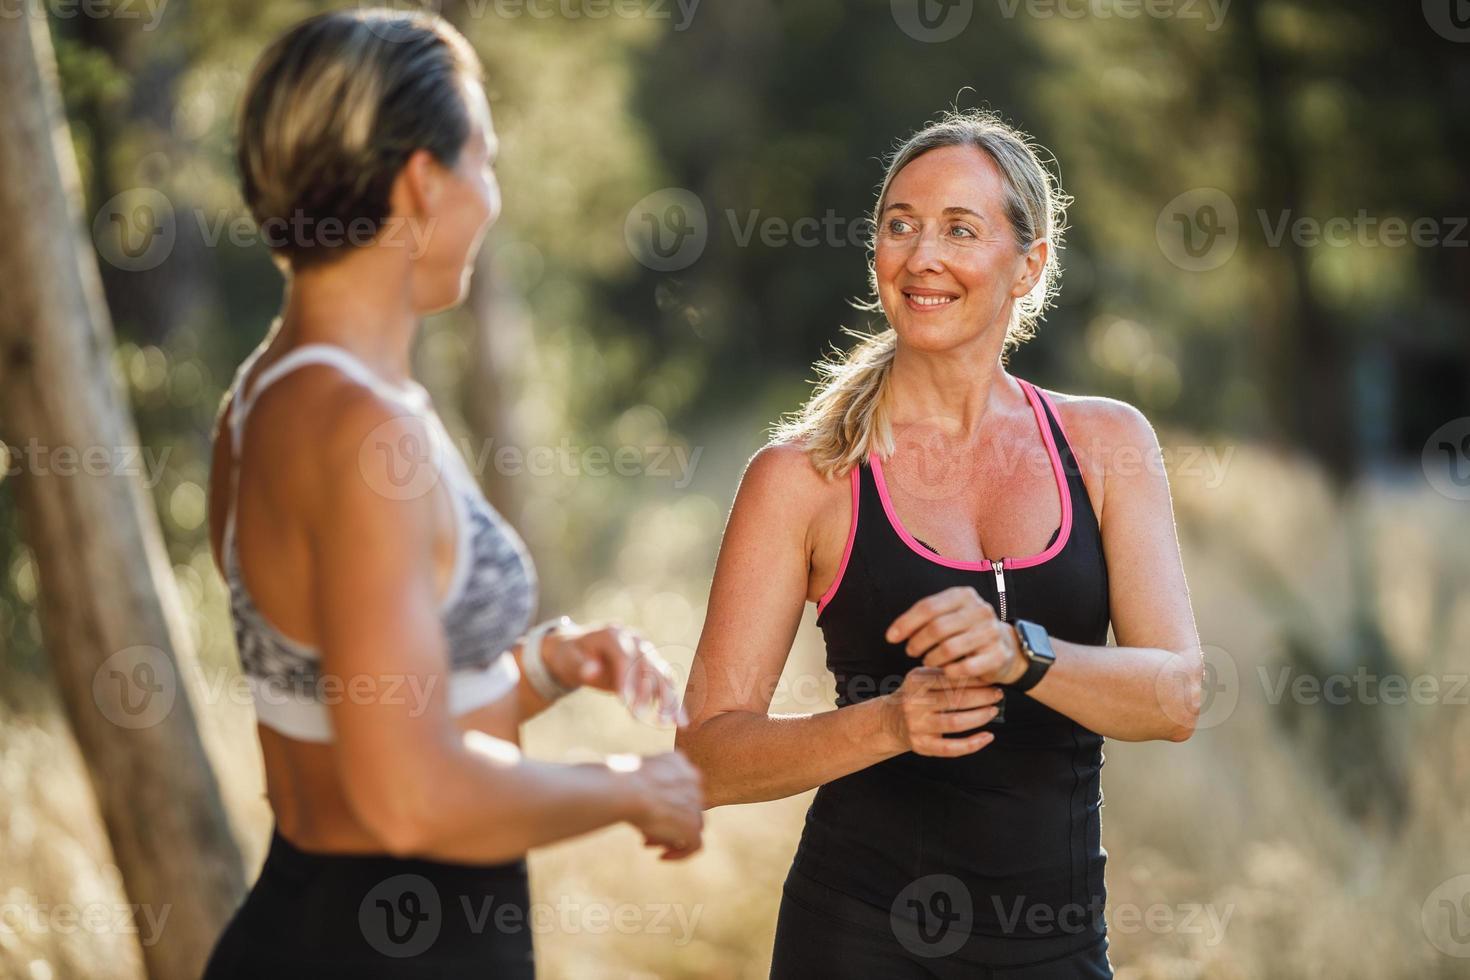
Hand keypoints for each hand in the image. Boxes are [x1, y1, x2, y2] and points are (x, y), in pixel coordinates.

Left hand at [543, 621, 687, 726]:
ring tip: (669, 723)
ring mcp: (646, 652)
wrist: (581, 650)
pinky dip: (673, 702)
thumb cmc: (572, 656)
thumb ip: (581, 665)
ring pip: (663, 675)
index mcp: (613, 634)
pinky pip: (666, 684)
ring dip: (668, 699)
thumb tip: (591, 671)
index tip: (625, 704)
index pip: (624, 657)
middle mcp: (635, 640)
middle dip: (645, 693)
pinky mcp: (652, 666)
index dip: (626, 679)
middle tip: (639, 718)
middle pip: (647, 665)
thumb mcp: (570, 659)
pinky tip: (679, 721)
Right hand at [614, 750, 705, 860]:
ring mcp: (695, 803)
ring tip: (646, 842)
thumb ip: (645, 784)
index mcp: (678, 761)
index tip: (643, 811)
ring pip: (690, 825)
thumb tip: (641, 800)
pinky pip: (695, 845)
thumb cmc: (618, 779)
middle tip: (644, 831)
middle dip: (666, 820)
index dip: (663, 801)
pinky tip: (661, 857)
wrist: (626, 789)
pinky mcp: (692, 825)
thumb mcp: (631, 772)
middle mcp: (692, 779)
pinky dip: (681, 854)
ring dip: (669, 836)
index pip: (678, 785)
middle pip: (685, 806)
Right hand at [880, 667, 1003, 756]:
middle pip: (954, 699)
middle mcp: (913, 703)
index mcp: (915, 682)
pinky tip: (988, 737)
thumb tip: (982, 672)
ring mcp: (916, 726)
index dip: (973, 679)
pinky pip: (951, 748)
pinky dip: (973, 744)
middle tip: (998, 694)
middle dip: (981, 696)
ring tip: (994, 711)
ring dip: (979, 717)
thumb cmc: (915, 696)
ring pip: (955, 723)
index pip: (949, 678)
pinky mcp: (921, 745)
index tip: (991, 678)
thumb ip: (945, 674)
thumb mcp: (923, 679)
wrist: (889, 721)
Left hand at [886, 586, 1026, 684]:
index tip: (890, 638)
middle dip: (917, 642)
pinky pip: (966, 667)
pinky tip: (945, 671)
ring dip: (932, 658)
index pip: (928, 607)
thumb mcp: (948, 616)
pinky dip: (950, 671)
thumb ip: (923, 619)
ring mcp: (991, 632)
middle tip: (910, 651)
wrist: (1005, 646)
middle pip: (937, 627)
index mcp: (964, 595)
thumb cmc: (965, 630)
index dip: (906, 623)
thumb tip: (892, 634)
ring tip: (927, 661)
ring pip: (949, 648)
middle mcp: (980, 610)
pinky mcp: (998, 654)